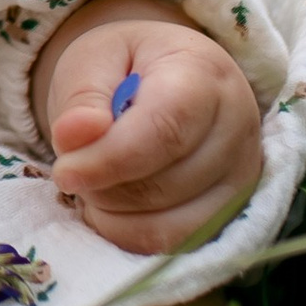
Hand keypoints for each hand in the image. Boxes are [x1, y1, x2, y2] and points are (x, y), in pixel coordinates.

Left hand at [30, 0, 263, 253]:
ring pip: (170, 224)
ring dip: (114, 212)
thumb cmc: (127, 65)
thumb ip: (82, 98)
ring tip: (95, 179)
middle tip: (74, 164)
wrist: (166, 76)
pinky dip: (130, 234)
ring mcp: (242, 175)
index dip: (109, 159)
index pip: (165, 130)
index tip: (63, 171)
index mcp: (204, 75)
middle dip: (103, 186)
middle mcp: (238, 127)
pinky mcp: (233, 211)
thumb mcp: (93, 60)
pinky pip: (176, 244)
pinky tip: (110, 206)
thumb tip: (74, 136)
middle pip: (164, 185)